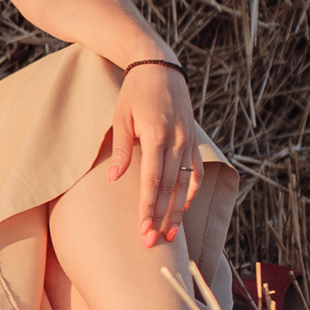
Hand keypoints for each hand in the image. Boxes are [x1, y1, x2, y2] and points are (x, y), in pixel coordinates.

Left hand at [106, 63, 200, 247]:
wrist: (159, 67)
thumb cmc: (135, 92)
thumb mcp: (121, 117)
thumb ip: (121, 149)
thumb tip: (114, 179)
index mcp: (158, 136)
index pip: (152, 181)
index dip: (148, 208)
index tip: (143, 229)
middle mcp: (177, 141)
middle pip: (169, 188)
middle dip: (161, 217)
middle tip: (152, 242)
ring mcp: (188, 141)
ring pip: (185, 183)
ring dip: (177, 210)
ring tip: (170, 234)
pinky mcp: (192, 140)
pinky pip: (195, 171)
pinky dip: (191, 190)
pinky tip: (183, 207)